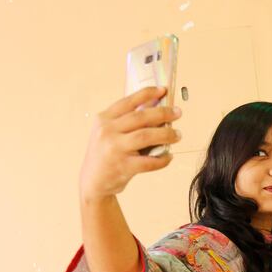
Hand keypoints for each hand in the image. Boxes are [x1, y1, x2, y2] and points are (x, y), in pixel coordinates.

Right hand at [79, 86, 182, 200]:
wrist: (93, 182)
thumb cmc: (105, 154)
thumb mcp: (108, 132)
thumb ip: (127, 120)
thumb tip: (155, 106)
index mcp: (104, 119)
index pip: (128, 101)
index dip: (147, 93)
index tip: (163, 89)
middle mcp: (107, 131)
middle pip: (141, 117)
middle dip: (163, 113)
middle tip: (178, 113)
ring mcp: (114, 149)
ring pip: (146, 136)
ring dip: (166, 134)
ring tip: (178, 135)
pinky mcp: (123, 166)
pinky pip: (149, 161)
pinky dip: (162, 159)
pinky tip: (169, 156)